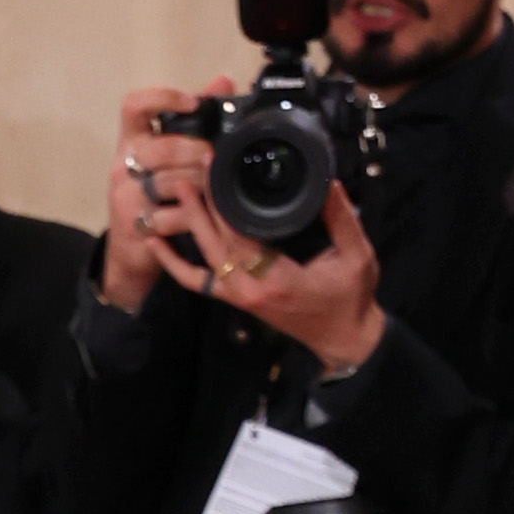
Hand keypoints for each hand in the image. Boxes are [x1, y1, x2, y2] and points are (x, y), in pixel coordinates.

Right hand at [101, 81, 234, 311]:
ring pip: (170, 182)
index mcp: (131, 142)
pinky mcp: (136, 225)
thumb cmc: (151, 197)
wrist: (130, 252)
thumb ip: (193, 121)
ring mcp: (126, 197)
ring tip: (215, 186)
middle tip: (213, 156)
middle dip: (194, 150)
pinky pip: (173, 216)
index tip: (191, 103)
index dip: (162, 98)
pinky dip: (195, 214)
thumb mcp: (164, 159)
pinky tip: (206, 213)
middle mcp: (123, 166)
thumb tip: (222, 81)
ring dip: (200, 183)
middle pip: (160, 147)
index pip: (134, 106)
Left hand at [165, 179, 384, 377]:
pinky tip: (157, 245)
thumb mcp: (356, 256)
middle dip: (199, 209)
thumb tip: (329, 183)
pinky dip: (176, 265)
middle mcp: (248, 290)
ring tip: (171, 198)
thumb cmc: (350, 300)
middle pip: (213, 245)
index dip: (222, 204)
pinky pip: (199, 282)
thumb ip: (342, 219)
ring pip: (202, 262)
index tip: (214, 173)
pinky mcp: (237, 300)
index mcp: (274, 279)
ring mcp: (239, 297)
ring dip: (186, 230)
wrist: (342, 340)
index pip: (238, 236)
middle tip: (189, 175)